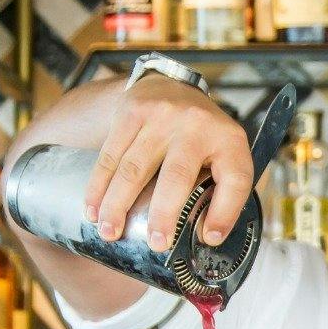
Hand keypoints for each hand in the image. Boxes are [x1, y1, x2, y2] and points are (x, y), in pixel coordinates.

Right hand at [83, 73, 253, 250]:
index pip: (234, 180)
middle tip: (155, 244)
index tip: (209, 238)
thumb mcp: (226, 155)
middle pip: (177, 176)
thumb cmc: (201, 135)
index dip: (225, 213)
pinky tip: (93, 209)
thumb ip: (225, 191)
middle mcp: (196, 125)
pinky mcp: (130, 112)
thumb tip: (208, 237)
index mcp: (228, 140)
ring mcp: (161, 116)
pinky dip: (98, 186)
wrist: (171, 84)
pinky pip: (110, 155)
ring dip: (118, 205)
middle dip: (163, 214)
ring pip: (134, 168)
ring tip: (109, 233)